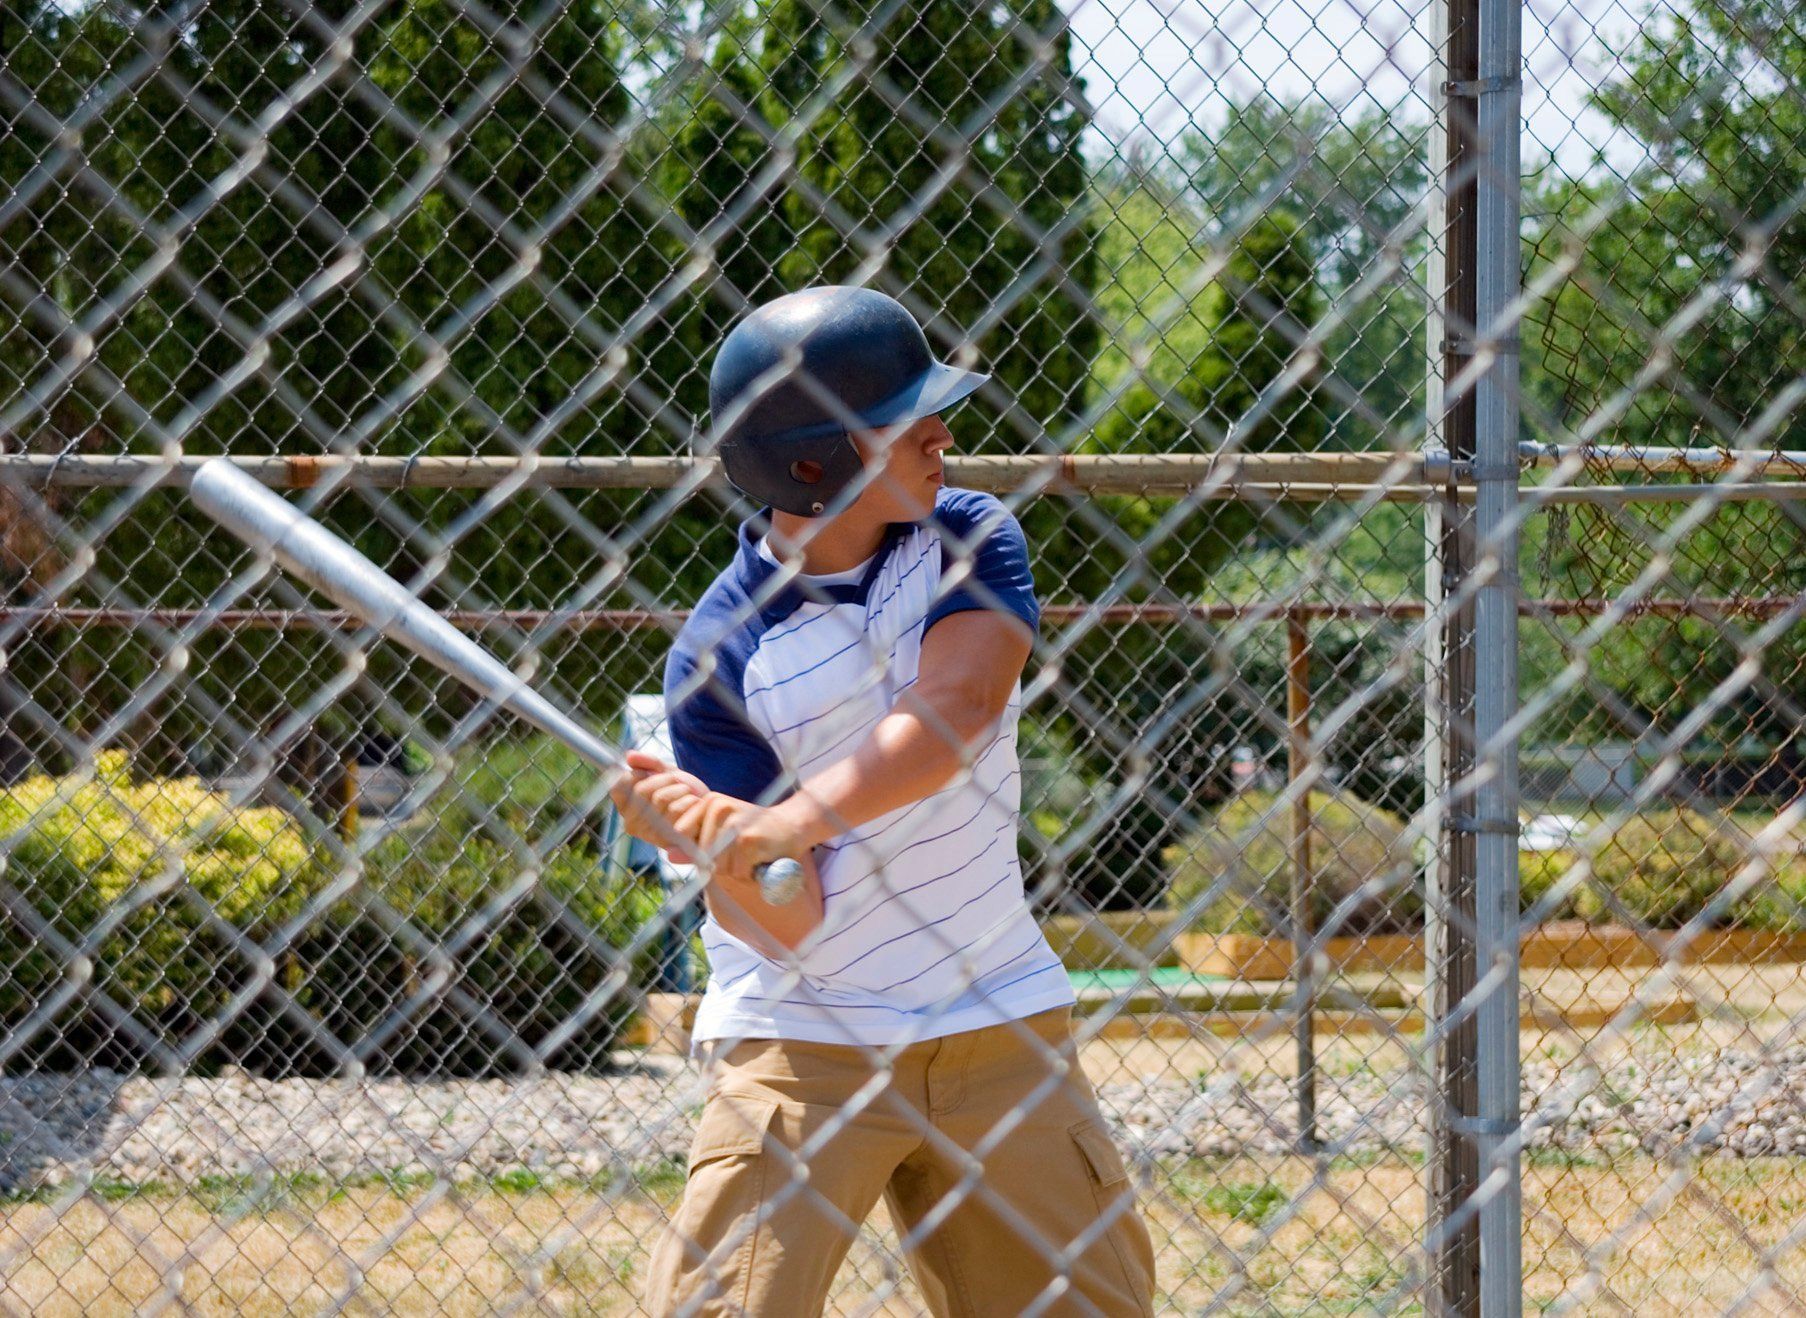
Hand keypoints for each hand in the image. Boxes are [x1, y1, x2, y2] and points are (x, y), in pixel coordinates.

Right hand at [608, 750, 708, 859]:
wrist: (711, 811)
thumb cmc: (684, 793)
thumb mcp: (667, 772)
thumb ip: (649, 763)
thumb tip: (630, 756)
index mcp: (626, 808)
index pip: (618, 786)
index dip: (638, 774)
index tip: (655, 774)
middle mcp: (632, 824)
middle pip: (641, 790)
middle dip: (666, 780)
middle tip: (679, 784)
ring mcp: (649, 834)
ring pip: (661, 798)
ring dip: (681, 790)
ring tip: (688, 796)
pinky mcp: (668, 841)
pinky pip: (676, 810)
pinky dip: (691, 802)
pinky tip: (696, 807)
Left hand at [671, 792, 815, 892]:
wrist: (794, 825)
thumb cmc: (755, 831)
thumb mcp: (722, 831)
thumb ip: (695, 843)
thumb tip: (669, 855)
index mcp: (709, 801)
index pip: (681, 834)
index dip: (696, 849)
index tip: (720, 845)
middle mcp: (719, 807)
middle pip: (701, 854)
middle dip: (720, 862)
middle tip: (741, 850)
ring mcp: (734, 823)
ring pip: (718, 866)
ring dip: (736, 870)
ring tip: (751, 854)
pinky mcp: (749, 840)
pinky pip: (737, 872)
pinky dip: (749, 873)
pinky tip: (760, 859)